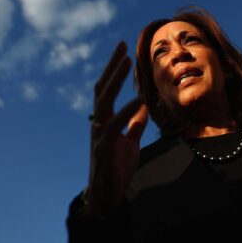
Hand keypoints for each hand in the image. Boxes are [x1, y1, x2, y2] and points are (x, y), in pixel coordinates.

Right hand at [85, 42, 148, 215]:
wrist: (107, 196)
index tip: (123, 50)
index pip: (106, 89)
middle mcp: (98, 123)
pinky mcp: (103, 148)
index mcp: (105, 120)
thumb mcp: (129, 142)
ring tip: (126, 62)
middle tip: (122, 46)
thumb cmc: (116, 169)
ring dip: (114, 80)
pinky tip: (139, 100)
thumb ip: (134, 124)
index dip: (113, 70)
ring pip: (103, 101)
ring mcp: (99, 134)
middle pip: (102, 88)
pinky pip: (114, 126)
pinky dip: (126, 111)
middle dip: (112, 67)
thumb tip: (142, 107)